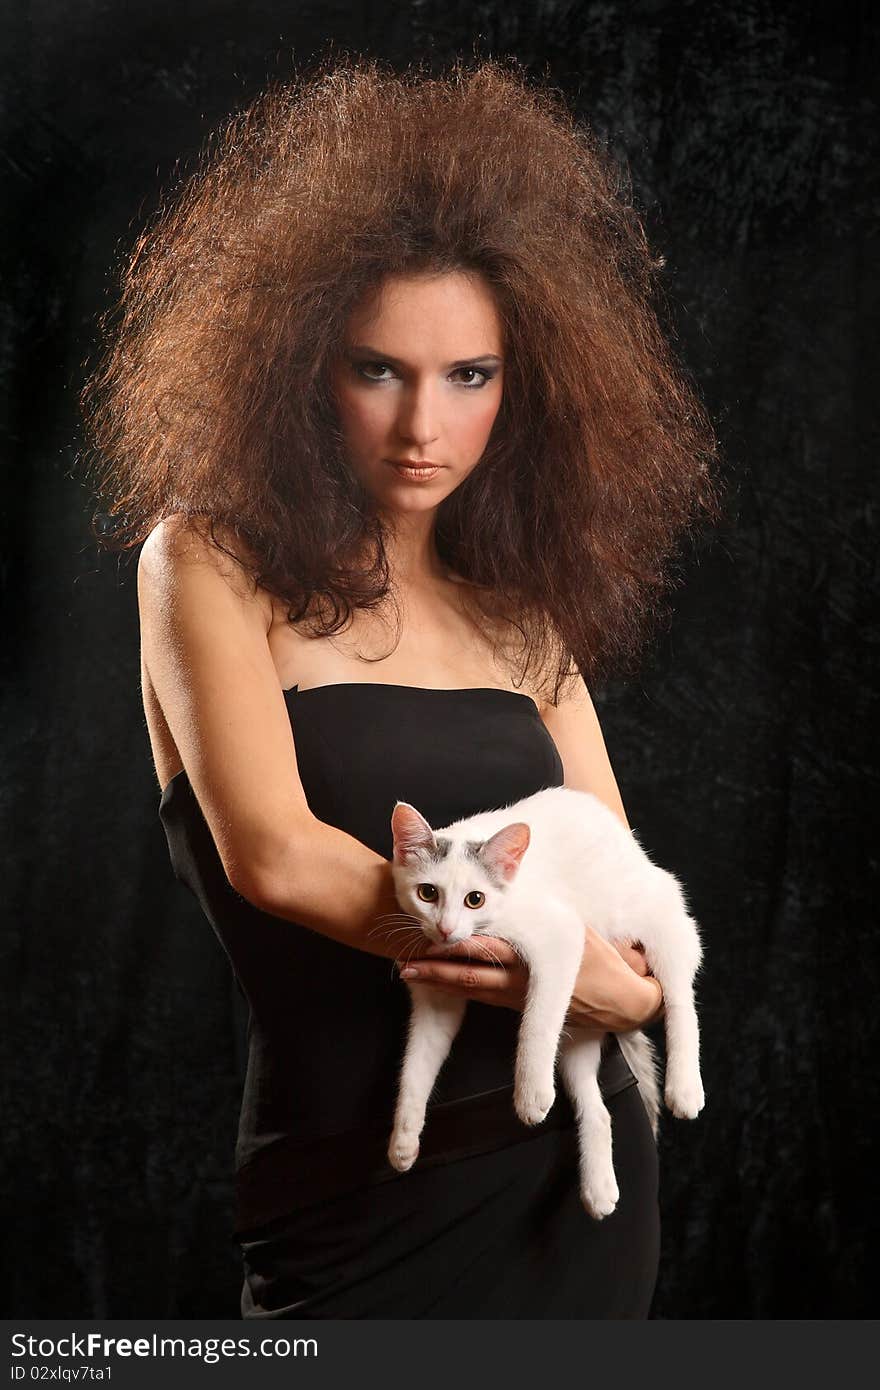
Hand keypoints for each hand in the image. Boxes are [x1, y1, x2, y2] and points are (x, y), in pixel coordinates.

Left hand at [397, 926, 662, 1031]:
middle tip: (404, 962)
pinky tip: (442, 983)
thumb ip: (541, 915)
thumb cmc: (604, 960)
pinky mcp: (519, 1008)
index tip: (429, 938)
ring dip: (439, 981)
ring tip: (410, 972)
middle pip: (467, 975)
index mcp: (530, 958)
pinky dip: (459, 989)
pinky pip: (483, 997)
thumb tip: (512, 893)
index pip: (485, 951)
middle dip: (434, 968)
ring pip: (470, 989)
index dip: (454, 946)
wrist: (625, 1004)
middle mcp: (518, 982)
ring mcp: (516, 998)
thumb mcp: (574, 930)